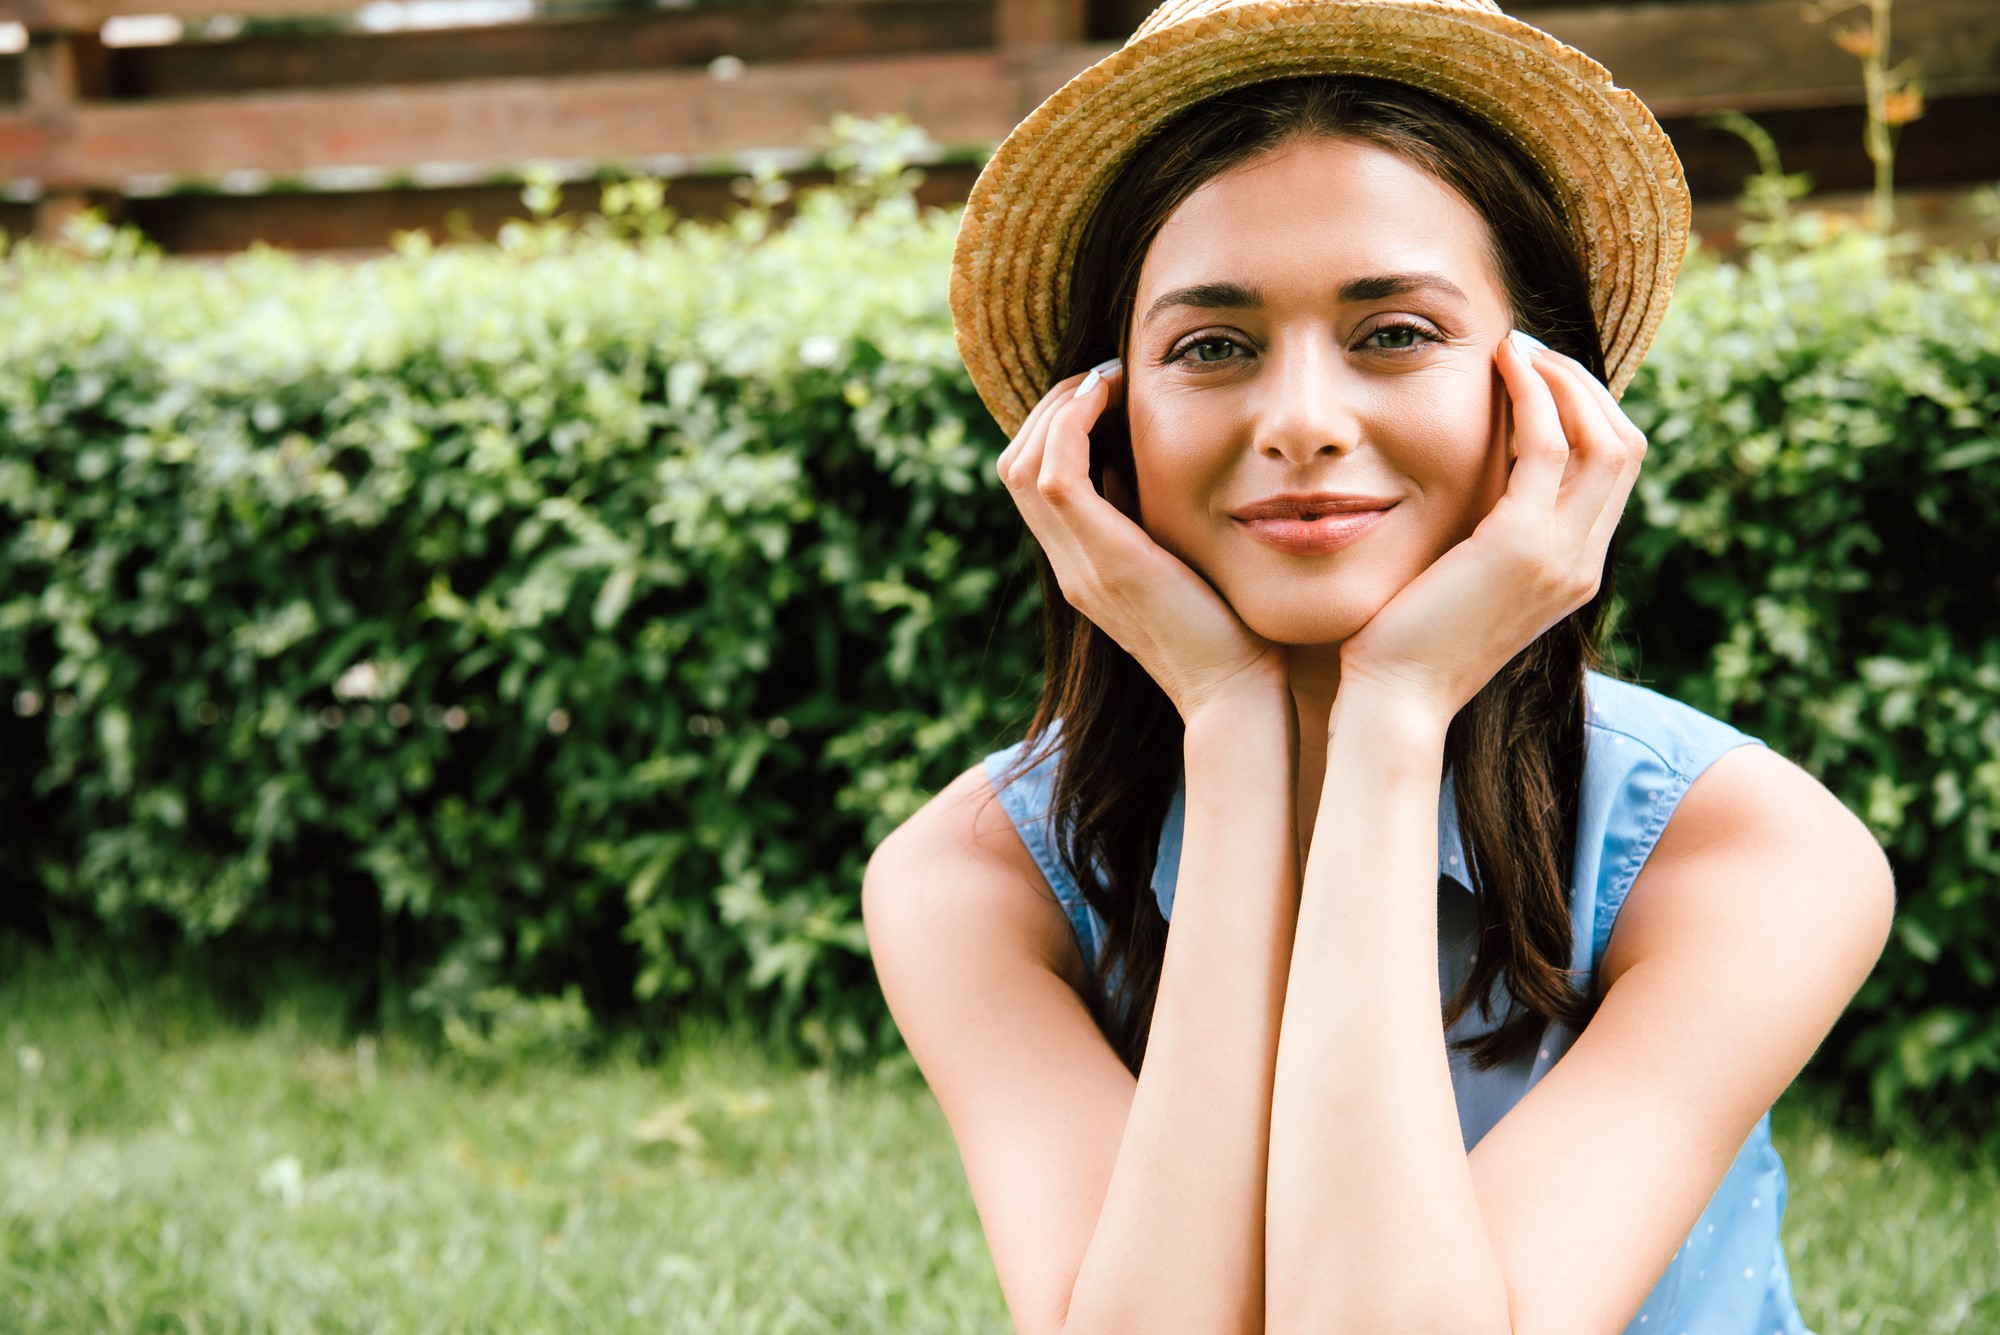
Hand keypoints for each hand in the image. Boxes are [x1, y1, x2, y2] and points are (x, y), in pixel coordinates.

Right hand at [997, 359, 1288, 725]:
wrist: (1237, 693)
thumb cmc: (1230, 629)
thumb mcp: (1179, 559)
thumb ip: (1148, 517)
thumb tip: (1134, 459)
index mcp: (1083, 565)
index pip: (1031, 481)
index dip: (1057, 426)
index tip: (1107, 392)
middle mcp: (1069, 566)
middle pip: (1016, 466)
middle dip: (1053, 407)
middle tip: (1103, 375)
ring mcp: (1080, 566)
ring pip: (1024, 466)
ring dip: (1061, 408)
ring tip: (1107, 379)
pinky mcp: (1105, 563)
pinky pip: (1058, 476)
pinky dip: (1074, 425)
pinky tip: (1113, 397)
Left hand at [1337, 332, 1646, 723]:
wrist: (1394, 701)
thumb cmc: (1406, 643)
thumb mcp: (1463, 580)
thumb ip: (1487, 533)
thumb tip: (1476, 476)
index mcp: (1573, 571)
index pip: (1614, 473)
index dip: (1586, 413)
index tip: (1535, 376)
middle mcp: (1581, 564)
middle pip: (1625, 447)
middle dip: (1583, 386)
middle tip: (1527, 349)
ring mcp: (1560, 557)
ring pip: (1604, 438)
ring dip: (1563, 380)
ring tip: (1514, 347)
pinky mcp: (1520, 546)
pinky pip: (1549, 446)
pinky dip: (1532, 396)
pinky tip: (1500, 367)